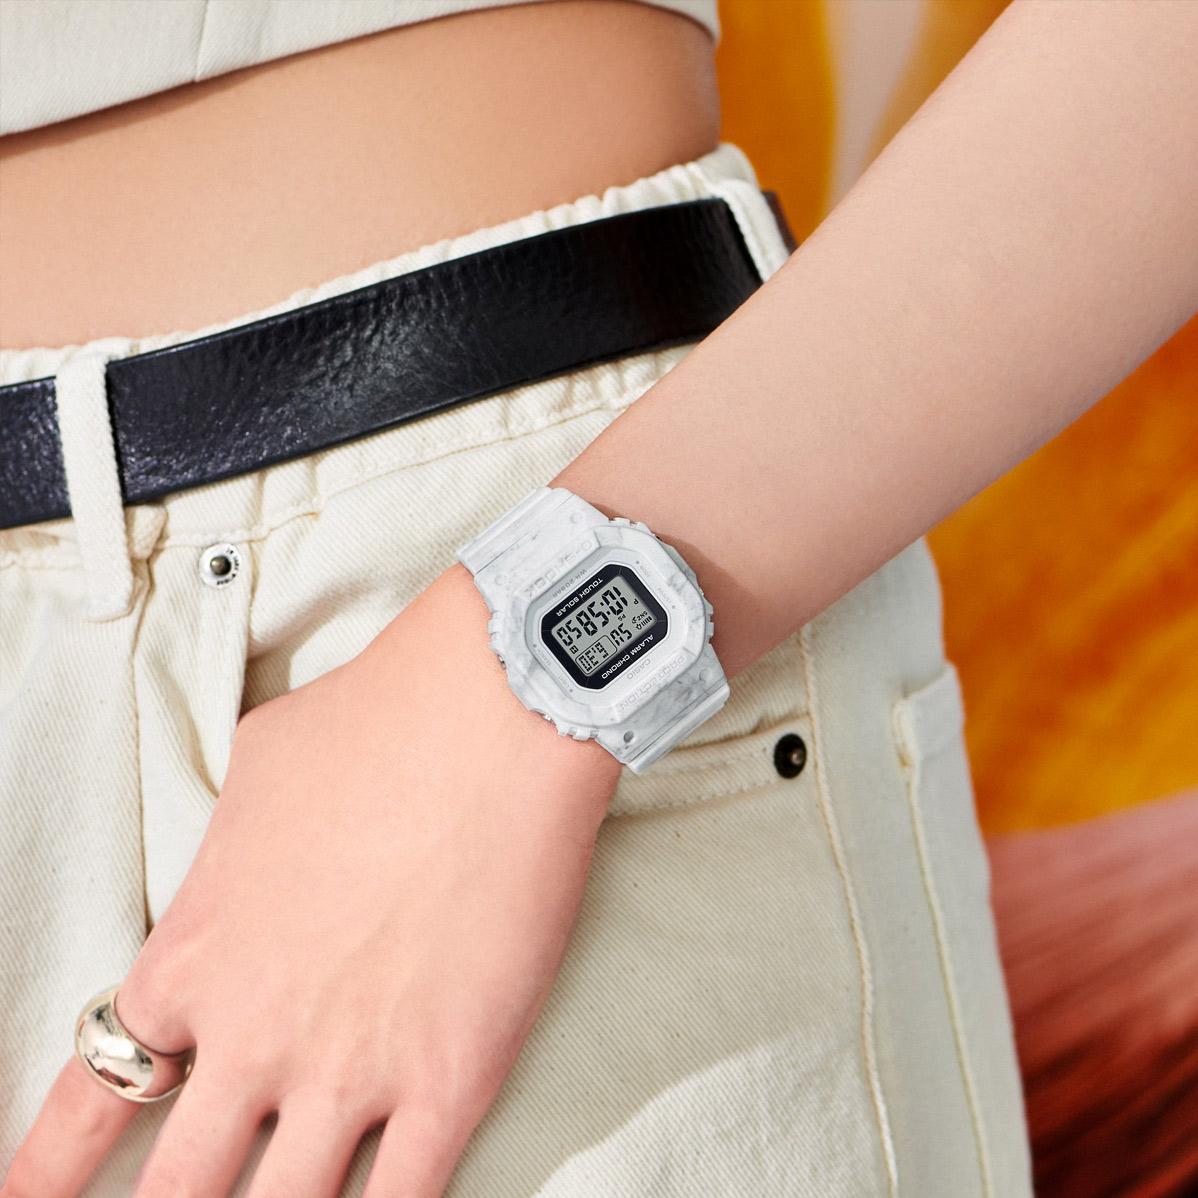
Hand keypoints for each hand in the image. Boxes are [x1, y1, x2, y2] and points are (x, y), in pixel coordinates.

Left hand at [3, 564, 621, 1197]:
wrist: (493, 715)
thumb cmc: (372, 721)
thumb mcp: (255, 772)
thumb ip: (228, 854)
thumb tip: (243, 872)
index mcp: (195, 956)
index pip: (94, 1096)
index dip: (48, 1174)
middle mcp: (256, 1033)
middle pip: (178, 1192)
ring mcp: (352, 1067)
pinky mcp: (453, 1077)